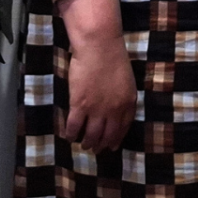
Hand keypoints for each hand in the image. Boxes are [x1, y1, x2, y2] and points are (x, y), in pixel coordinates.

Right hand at [55, 0, 135, 151]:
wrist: (100, 48)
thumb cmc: (114, 59)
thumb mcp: (127, 81)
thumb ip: (123, 98)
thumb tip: (118, 111)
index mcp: (128, 103)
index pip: (123, 128)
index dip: (116, 139)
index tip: (112, 146)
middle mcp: (114, 110)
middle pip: (107, 135)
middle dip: (101, 145)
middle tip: (96, 150)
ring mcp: (96, 110)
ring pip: (91, 135)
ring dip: (87, 143)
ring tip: (84, 145)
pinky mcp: (79, 105)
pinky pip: (74, 126)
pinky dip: (71, 134)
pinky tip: (69, 136)